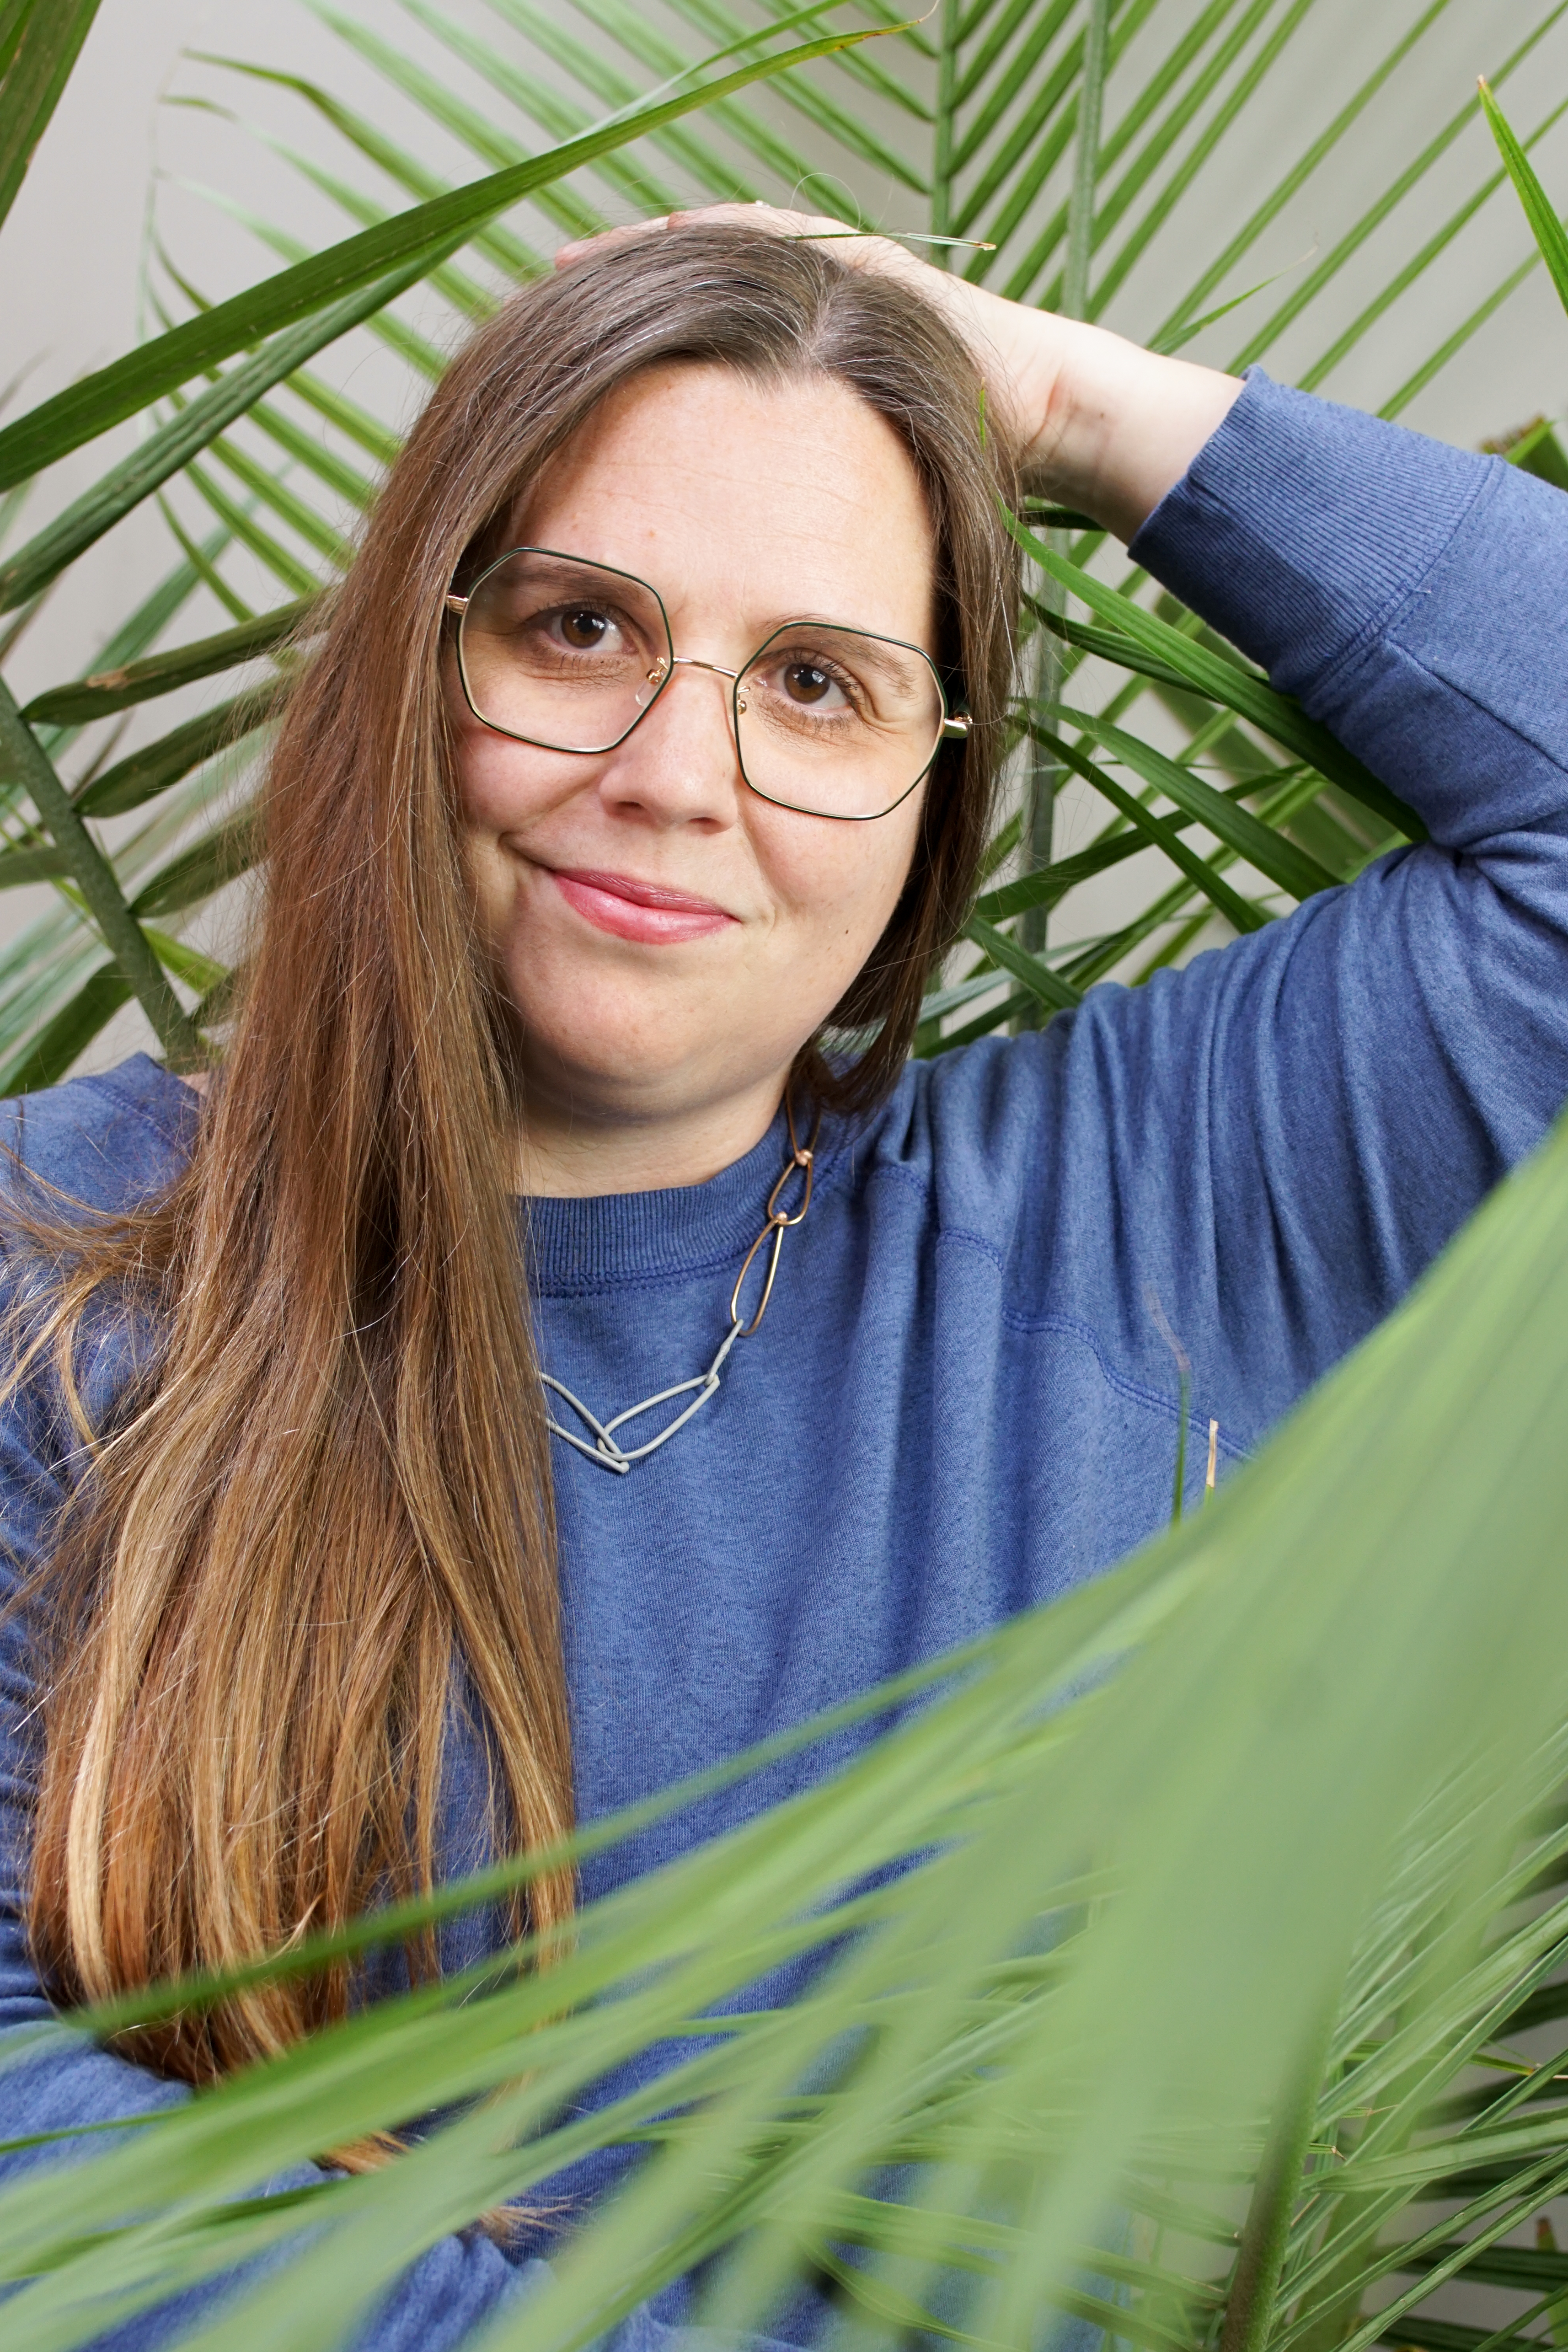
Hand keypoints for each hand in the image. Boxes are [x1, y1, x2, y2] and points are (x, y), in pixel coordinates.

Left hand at [555, 204, 1243, 544]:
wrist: (1037, 421)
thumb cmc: (948, 483)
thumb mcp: (842, 512)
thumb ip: (790, 531)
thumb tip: (718, 608)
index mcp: (781, 391)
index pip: (679, 359)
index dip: (614, 363)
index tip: (548, 374)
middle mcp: (795, 331)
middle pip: (681, 298)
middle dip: (611, 296)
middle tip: (539, 293)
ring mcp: (828, 287)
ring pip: (716, 256)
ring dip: (646, 254)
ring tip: (579, 256)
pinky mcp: (862, 261)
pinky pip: (776, 236)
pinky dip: (720, 233)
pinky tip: (667, 231)